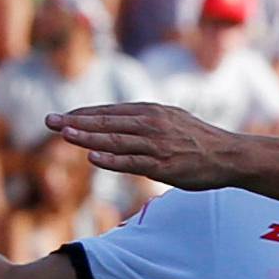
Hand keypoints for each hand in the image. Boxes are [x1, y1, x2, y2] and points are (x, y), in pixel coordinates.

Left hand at [46, 102, 243, 188]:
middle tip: (50, 121)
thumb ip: (147, 121)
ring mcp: (156, 145)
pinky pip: (132, 162)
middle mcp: (150, 124)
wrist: (229, 155)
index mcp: (151, 112)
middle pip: (106, 122)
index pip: (110, 112)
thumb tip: (125, 123)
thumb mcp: (172, 120)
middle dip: (76, 121)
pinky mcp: (163, 166)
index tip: (62, 116)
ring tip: (64, 135)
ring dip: (88, 137)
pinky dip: (111, 159)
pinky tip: (92, 158)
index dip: (84, 114)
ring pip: (115, 140)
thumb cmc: (199, 140)